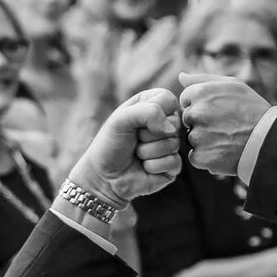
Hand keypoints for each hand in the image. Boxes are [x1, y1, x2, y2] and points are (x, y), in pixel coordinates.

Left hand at [67, 88, 181, 205]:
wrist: (103, 176)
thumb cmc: (110, 144)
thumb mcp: (121, 119)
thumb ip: (148, 112)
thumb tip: (171, 130)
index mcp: (153, 104)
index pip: (168, 99)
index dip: (152, 112)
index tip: (134, 123)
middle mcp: (165, 123)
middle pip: (174, 123)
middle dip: (147, 134)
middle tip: (134, 140)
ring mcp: (171, 144)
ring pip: (173, 144)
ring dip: (147, 152)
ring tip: (136, 154)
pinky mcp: (173, 165)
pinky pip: (173, 162)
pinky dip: (153, 166)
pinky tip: (143, 167)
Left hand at [176, 73, 272, 177]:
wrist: (270, 141)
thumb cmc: (253, 110)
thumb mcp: (234, 85)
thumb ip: (203, 79)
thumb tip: (181, 76)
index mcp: (201, 93)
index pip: (185, 99)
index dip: (200, 105)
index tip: (217, 111)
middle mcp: (196, 113)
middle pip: (187, 119)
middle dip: (200, 122)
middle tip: (224, 126)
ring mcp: (196, 136)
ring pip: (190, 138)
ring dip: (203, 140)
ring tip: (226, 138)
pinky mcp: (200, 157)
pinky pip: (195, 156)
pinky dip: (206, 157)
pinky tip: (224, 151)